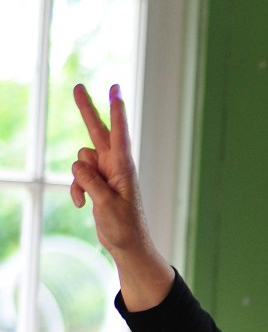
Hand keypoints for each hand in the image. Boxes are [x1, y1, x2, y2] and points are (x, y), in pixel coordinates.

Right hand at [69, 83, 173, 309]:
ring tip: (88, 199)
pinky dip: (76, 189)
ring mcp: (105, 173)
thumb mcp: (107, 204)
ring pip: (81, 160)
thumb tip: (78, 166)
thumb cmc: (125, 227)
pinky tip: (81, 204)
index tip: (115, 90)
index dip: (116, 112)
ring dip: (78, 179)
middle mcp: (115, 165)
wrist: (127, 244)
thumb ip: (91, 182)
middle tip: (78, 86)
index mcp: (124, 167)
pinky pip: (77, 177)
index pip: (119, 134)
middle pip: (98, 132)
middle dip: (87, 110)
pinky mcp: (96, 183)